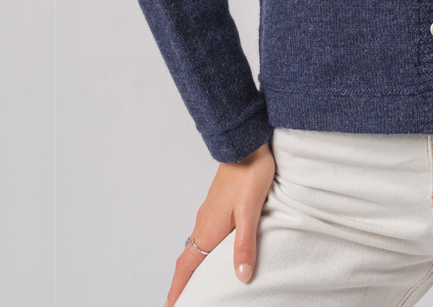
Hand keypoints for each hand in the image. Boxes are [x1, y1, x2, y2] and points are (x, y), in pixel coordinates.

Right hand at [165, 140, 275, 305]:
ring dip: (191, 267)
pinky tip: (212, 250)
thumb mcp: (250, 211)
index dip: (178, 289)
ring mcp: (209, 212)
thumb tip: (242, 277)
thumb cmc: (250, 173)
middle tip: (179, 301)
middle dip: (181, 283)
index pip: (187, 267)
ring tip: (194, 283)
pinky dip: (201, 250)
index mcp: (208, 229)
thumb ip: (245, 244)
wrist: (246, 143)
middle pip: (187, 260)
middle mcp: (204, 222)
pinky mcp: (217, 204)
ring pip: (195, 246)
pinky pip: (203, 233)